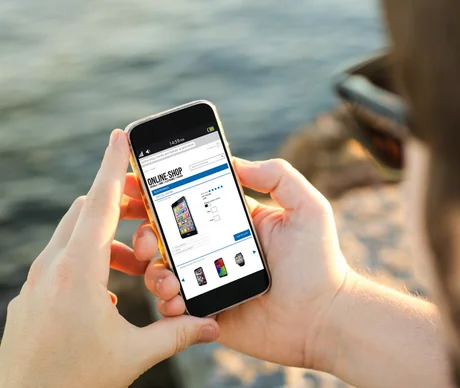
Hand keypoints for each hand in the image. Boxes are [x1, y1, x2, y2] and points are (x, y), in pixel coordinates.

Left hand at [0, 130, 218, 387]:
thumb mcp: (133, 355)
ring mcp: (36, 282)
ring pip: (74, 236)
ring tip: (137, 263)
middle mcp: (52, 269)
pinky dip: (89, 258)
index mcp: (78, 272)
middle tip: (150, 214)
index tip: (122, 135)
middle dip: (121, 204)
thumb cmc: (72, 380)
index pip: (99, 203)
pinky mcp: (31, 297)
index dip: (113, 165)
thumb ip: (177, 333)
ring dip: (107, 237)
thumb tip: (213, 325)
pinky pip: (61, 259)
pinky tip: (108, 291)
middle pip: (87, 212)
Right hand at [143, 158, 349, 368]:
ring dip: (153, 270)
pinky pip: (173, 307)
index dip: (159, 192)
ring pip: (162, 270)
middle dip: (143, 231)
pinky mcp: (207, 312)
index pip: (190, 202)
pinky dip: (166, 302)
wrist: (324, 318)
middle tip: (143, 236)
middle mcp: (216, 249)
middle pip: (166, 236)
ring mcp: (209, 281)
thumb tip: (236, 162)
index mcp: (234, 222)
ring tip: (168, 276)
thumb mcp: (307, 207)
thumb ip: (277, 176)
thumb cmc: (320, 262)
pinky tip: (178, 299)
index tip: (134, 183)